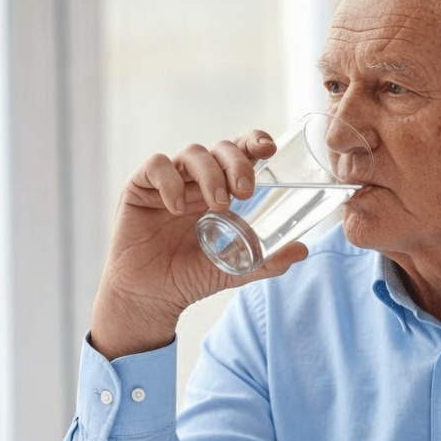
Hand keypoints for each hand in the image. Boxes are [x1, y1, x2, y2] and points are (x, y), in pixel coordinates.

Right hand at [90, 131, 308, 359]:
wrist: (150, 299)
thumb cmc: (188, 279)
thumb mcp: (234, 269)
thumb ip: (266, 261)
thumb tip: (302, 250)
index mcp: (219, 190)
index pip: (239, 152)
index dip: (254, 141)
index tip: (269, 150)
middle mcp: (194, 181)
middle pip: (220, 148)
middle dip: (237, 162)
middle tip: (246, 190)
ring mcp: (167, 182)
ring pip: (192, 153)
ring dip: (210, 174)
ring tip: (218, 205)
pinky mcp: (139, 188)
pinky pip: (156, 166)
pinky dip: (170, 182)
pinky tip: (176, 208)